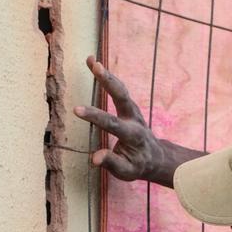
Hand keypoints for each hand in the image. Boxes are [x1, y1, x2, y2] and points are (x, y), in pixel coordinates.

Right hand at [75, 57, 170, 183]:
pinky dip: (107, 77)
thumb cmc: (137, 165)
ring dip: (107, 75)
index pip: (112, 124)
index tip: (76, 110)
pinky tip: (95, 64)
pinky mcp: (129, 107)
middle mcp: (134, 119)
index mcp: (132, 135)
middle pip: (122, 98)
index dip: (95, 116)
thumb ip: (112, 163)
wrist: (155, 158)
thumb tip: (95, 158)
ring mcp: (133, 111)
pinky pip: (118, 89)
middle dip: (109, 82)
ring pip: (121, 90)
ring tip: (91, 60)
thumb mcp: (126, 171)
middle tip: (96, 67)